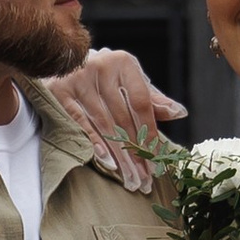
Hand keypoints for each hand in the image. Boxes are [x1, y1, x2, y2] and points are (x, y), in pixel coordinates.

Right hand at [60, 46, 184, 192]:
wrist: (64, 61)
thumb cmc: (105, 76)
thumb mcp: (130, 81)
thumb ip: (153, 99)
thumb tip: (180, 113)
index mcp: (124, 63)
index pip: (141, 103)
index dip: (150, 132)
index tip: (157, 158)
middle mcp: (101, 67)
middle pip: (123, 118)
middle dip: (136, 151)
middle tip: (145, 177)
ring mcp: (79, 79)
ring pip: (104, 125)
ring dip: (119, 154)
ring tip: (131, 178)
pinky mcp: (60, 91)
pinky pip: (80, 123)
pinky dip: (95, 144)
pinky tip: (108, 162)